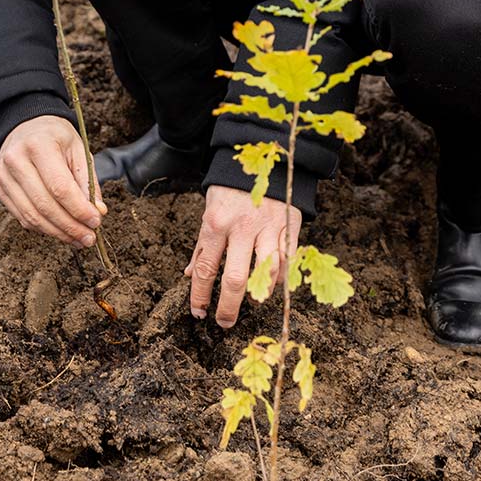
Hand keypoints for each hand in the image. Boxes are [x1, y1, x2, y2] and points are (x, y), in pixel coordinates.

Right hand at [0, 116, 106, 248]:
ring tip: (78, 239)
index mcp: (39, 145)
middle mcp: (16, 160)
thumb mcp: (77, 148)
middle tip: (89, 237)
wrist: (24, 126)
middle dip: (70, 227)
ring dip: (58, 233)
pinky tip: (60, 231)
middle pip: (45, 205)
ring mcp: (4, 176)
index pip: (60, 186)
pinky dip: (43, 228)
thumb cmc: (54, 136)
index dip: (79, 209)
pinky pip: (22, 217)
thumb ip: (87, 180)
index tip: (96, 221)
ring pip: (32, 216)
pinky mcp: (0, 189)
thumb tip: (98, 211)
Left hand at [185, 185, 301, 327]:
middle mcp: (242, 227)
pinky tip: (273, 286)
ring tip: (252, 303)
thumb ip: (203, 244)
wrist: (262, 157)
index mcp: (216, 223)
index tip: (198, 313)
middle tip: (224, 322)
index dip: (200, 296)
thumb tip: (190, 274)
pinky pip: (288, 259)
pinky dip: (281, 277)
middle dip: (228, 307)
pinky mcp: (290, 224)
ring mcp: (269, 226)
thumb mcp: (210, 211)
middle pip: (234, 279)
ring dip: (258, 294)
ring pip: (266, 273)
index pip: (205, 269)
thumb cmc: (230, 190)